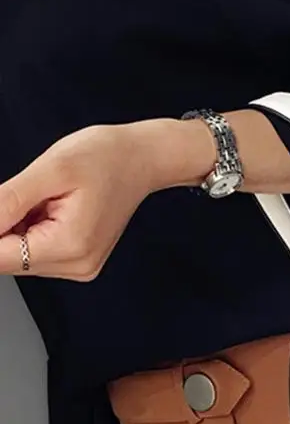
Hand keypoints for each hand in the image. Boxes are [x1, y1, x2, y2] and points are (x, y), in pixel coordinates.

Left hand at [0, 118, 214, 279]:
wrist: (141, 160)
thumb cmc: (106, 158)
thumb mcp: (50, 170)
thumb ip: (7, 201)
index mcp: (71, 246)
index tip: (4, 202)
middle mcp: (77, 264)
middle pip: (7, 260)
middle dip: (1, 227)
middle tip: (27, 194)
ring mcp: (80, 265)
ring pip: (18, 257)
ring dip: (14, 228)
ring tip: (41, 199)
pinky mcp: (78, 260)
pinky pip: (34, 253)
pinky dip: (27, 230)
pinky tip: (45, 208)